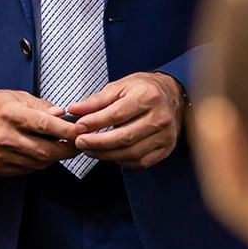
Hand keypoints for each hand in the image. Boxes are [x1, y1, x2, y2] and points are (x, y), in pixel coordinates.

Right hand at [0, 89, 81, 175]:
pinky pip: (27, 169)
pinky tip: (39, 151)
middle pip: (45, 151)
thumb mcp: (15, 96)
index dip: (67, 130)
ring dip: (54, 156)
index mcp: (11, 114)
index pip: (45, 125)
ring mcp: (1, 155)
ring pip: (39, 162)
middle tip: (78, 144)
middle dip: (67, 150)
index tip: (81, 131)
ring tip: (59, 146)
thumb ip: (40, 106)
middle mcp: (5, 137)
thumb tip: (62, 113)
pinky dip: (38, 162)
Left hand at [67, 72, 185, 168]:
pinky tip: (110, 154)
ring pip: (131, 153)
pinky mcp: (166, 148)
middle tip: (80, 142)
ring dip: (106, 154)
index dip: (95, 123)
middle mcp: (160, 117)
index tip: (78, 127)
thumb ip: (97, 100)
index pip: (117, 114)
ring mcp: (165, 135)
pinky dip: (122, 160)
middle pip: (124, 137)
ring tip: (90, 149)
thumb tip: (75, 110)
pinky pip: (141, 162)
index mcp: (148, 96)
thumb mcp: (120, 86)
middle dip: (98, 143)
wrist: (172, 95)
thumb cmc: (144, 89)